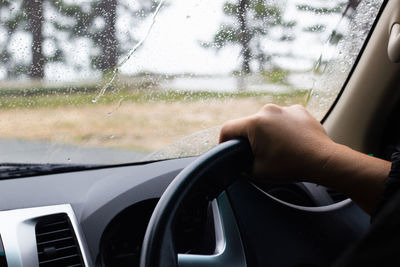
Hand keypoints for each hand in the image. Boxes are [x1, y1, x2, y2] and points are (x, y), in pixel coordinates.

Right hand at [219, 104, 334, 181]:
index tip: (226, 149)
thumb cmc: (292, 166)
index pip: (228, 128)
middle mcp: (268, 110)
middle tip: (259, 155)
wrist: (323, 160)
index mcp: (255, 123)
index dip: (223, 141)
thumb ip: (243, 164)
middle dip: (251, 139)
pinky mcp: (298, 110)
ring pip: (267, 121)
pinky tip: (290, 142)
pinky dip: (283, 129)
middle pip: (249, 125)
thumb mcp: (258, 171)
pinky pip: (283, 119)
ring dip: (268, 133)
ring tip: (279, 149)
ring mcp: (285, 108)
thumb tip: (239, 161)